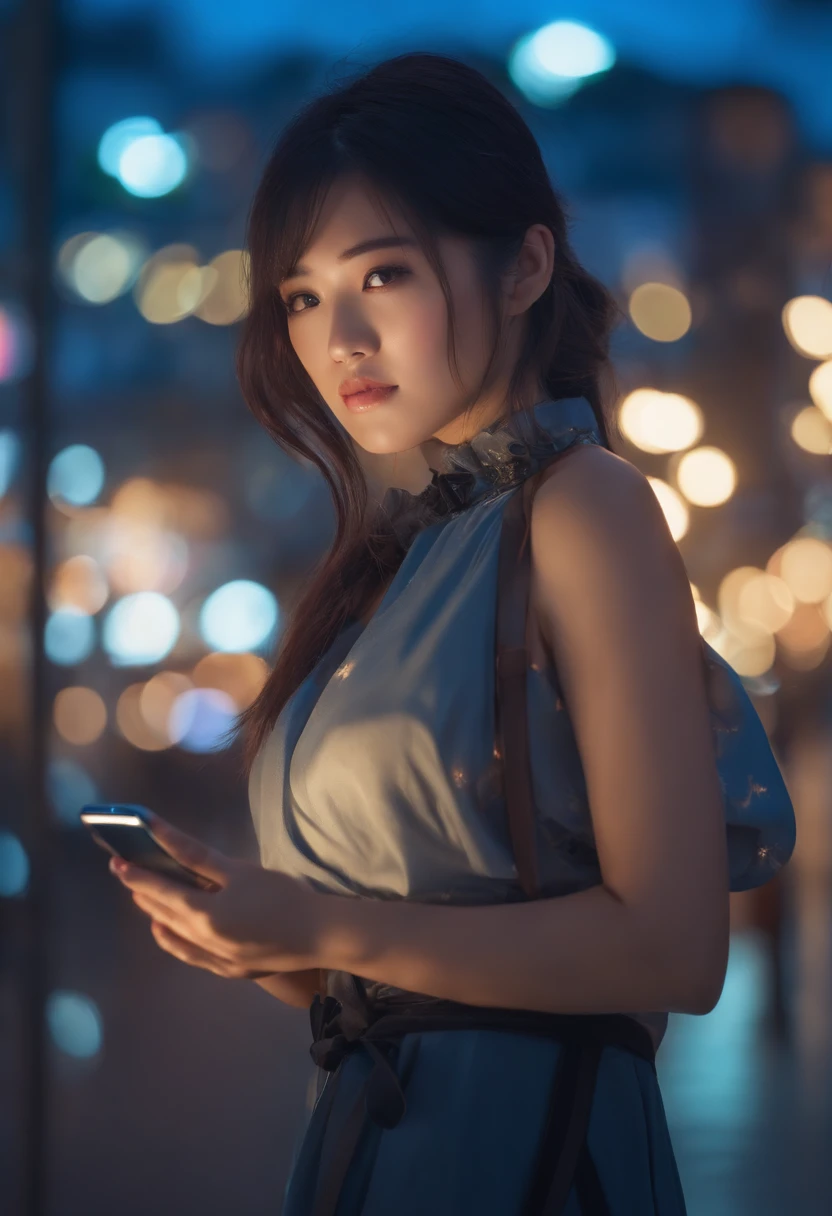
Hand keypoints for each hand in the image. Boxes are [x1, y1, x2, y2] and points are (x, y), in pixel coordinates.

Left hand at [109, 812, 322, 979]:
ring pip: (173, 937)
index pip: (161, 891)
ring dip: (156, 916)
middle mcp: (202, 942)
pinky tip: (168, 931)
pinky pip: (190, 955)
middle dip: (143, 893)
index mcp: (204, 915)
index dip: (138, 875)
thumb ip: (198, 857)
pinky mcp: (229, 970)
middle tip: (127, 873)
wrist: (318, 935)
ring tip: (144, 899)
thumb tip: (164, 839)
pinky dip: (174, 941)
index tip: (118, 861)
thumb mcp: (240, 870)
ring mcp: (215, 960)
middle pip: (164, 914)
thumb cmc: (281, 896)